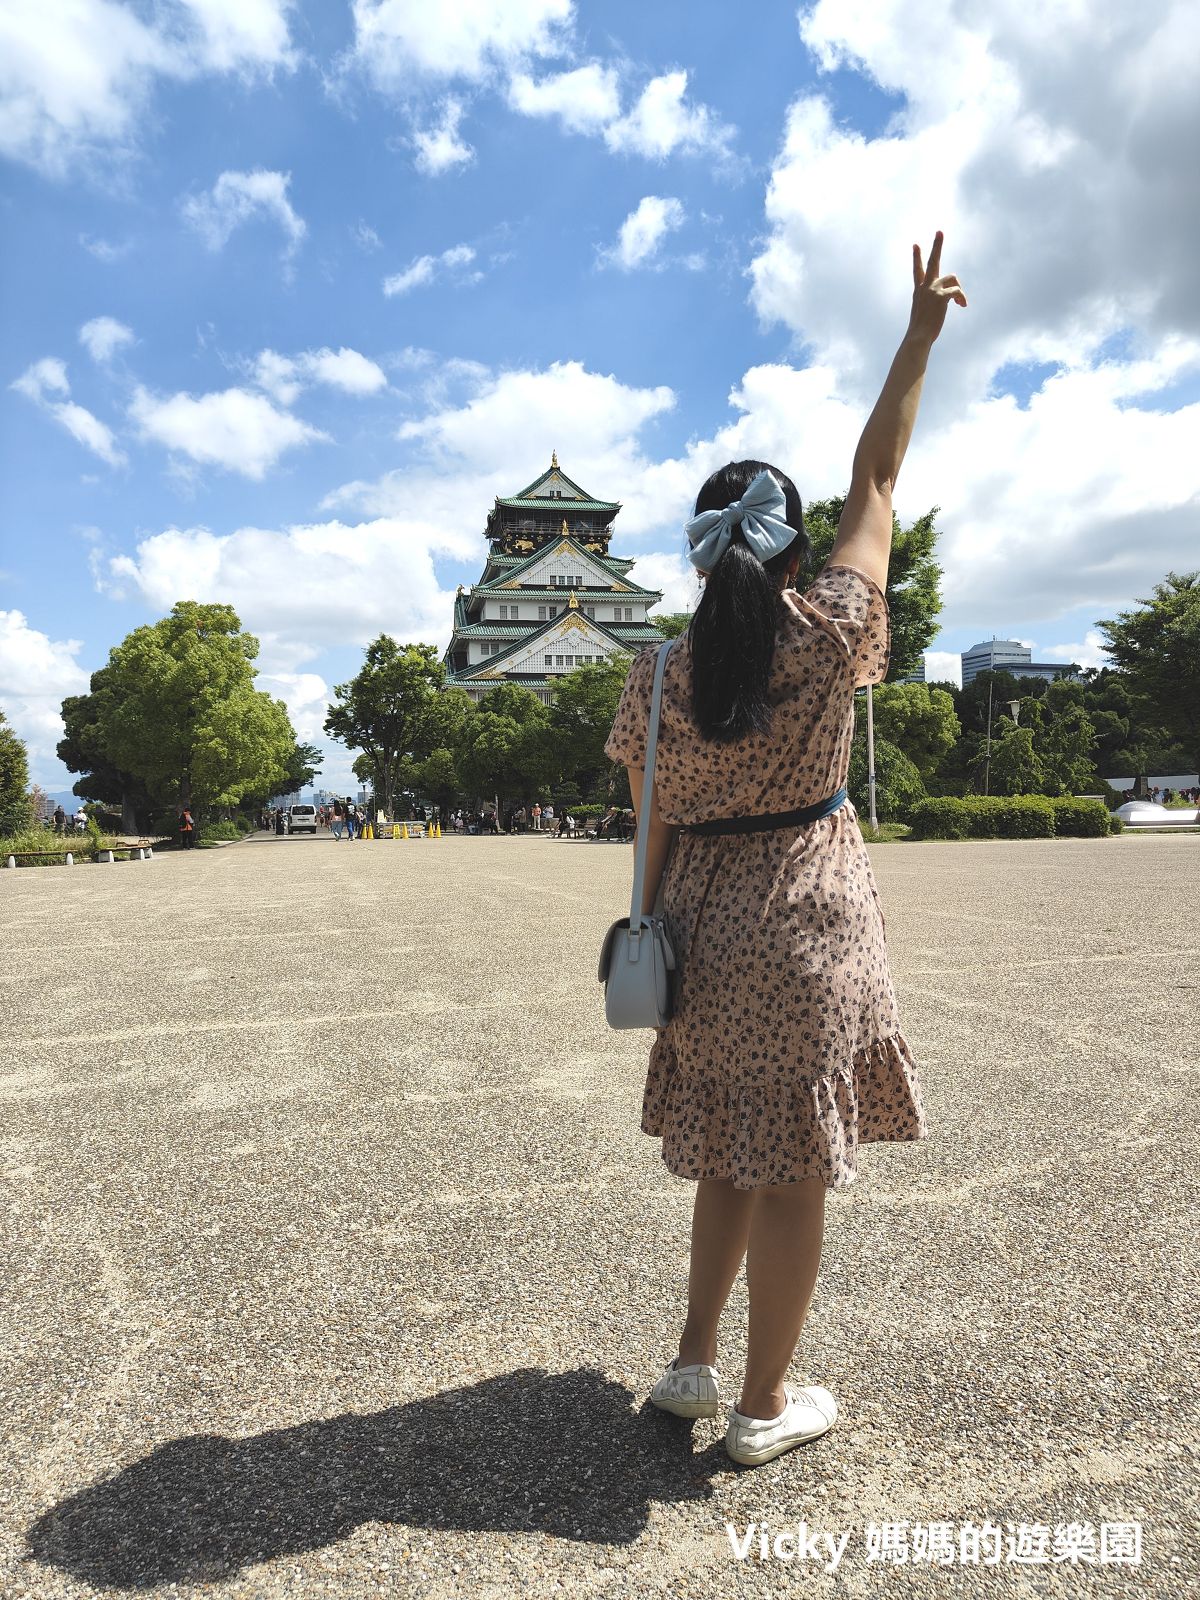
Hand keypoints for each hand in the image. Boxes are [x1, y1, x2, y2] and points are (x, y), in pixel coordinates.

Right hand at [907, 230, 966, 344]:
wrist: (918, 337)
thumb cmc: (921, 331)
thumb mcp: (923, 312)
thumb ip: (931, 302)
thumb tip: (946, 300)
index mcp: (918, 290)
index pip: (917, 270)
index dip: (917, 257)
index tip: (916, 245)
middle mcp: (925, 286)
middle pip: (933, 261)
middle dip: (937, 245)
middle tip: (940, 231)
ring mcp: (933, 290)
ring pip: (953, 278)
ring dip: (959, 288)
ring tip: (960, 302)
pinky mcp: (941, 296)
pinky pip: (957, 291)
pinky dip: (962, 298)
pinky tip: (962, 306)